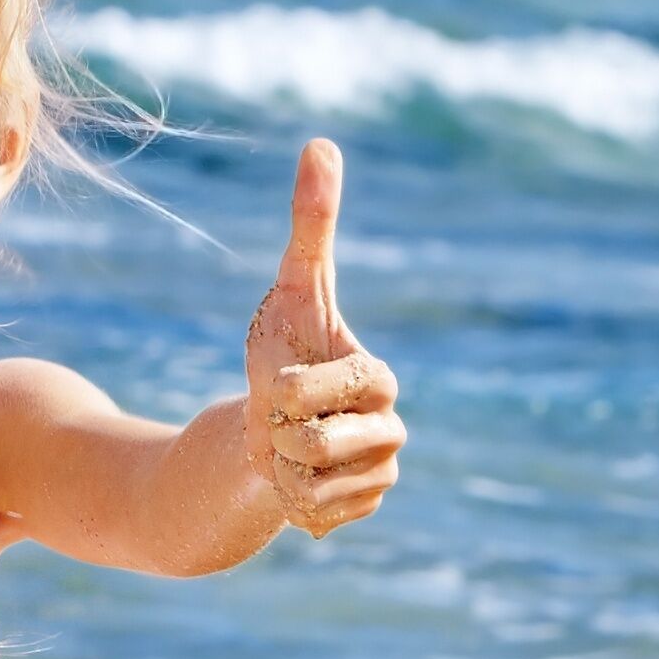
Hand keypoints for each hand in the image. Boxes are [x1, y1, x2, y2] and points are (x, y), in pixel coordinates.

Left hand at [244, 138, 402, 539]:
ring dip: (276, 464)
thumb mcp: (290, 286)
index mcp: (380, 379)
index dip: (290, 388)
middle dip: (275, 429)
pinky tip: (293, 477)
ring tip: (286, 446)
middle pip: (314, 444)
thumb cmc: (282, 349)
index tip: (279, 381)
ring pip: (307, 483)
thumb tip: (322, 143)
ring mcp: (382, 476)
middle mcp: (393, 429)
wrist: (266, 425)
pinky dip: (283, 497)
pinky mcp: (362, 513)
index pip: (330, 389)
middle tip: (279, 417)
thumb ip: (310, 223)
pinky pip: (307, 514)